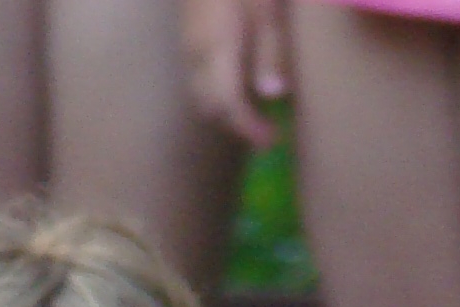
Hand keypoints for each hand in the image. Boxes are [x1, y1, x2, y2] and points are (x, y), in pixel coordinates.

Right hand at [185, 0, 291, 146]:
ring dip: (225, 110)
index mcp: (215, 50)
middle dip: (236, 125)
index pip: (228, 105)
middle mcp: (195, 54)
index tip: (271, 140)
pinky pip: (198, 76)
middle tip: (266, 131)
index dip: (249, 128)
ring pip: (201, 94)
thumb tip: (273, 94)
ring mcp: (187, 44)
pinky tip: (238, 82)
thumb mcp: (267, 8)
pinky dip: (217, 90)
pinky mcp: (187, 34)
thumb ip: (271, 49)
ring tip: (254, 112)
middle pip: (210, 106)